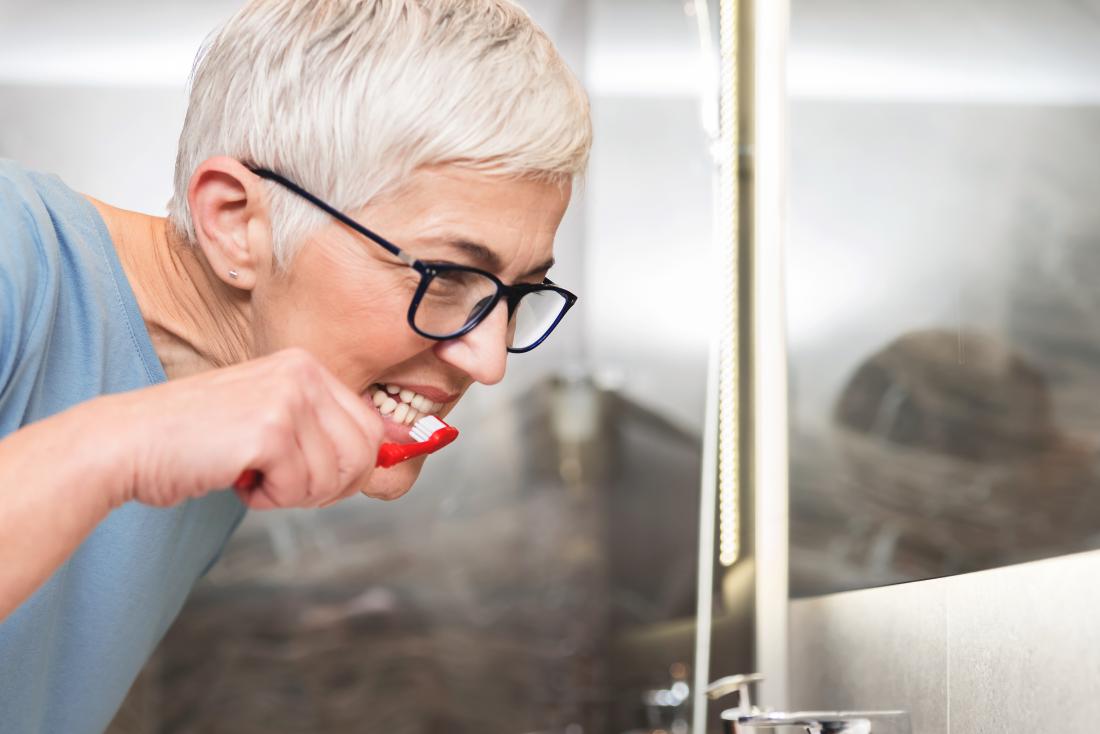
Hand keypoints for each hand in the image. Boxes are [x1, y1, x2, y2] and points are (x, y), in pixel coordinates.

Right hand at [100, 348, 381, 509]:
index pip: (370, 426)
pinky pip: (300, 488)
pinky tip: (239, 478)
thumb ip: (322, 430)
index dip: (353, 467)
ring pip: (333, 475)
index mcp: (305, 366)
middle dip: (331, 486)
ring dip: (294, 493)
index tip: (321, 482)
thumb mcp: (270, 417)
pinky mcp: (270, 430)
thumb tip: (390, 456)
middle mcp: (303, 373)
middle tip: (286, 486)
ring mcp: (288, 398)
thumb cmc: (196, 438)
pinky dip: (269, 498)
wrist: (128, 440)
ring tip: (254, 475)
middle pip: (363, 452)